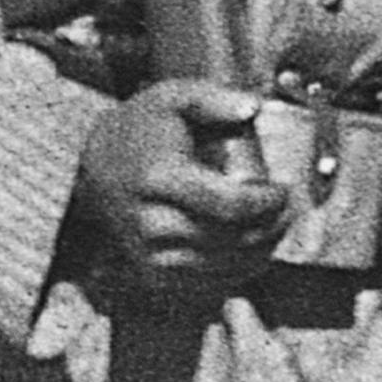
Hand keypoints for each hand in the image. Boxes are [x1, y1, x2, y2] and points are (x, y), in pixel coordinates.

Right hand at [73, 76, 291, 309]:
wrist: (93, 169)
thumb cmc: (143, 130)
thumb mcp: (172, 97)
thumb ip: (213, 97)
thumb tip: (253, 107)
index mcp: (158, 177)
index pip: (229, 205)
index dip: (267, 203)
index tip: (283, 191)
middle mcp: (149, 222)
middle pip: (231, 239)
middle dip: (272, 226)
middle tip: (287, 209)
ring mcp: (149, 255)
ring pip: (224, 266)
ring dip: (261, 251)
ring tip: (276, 227)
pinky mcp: (153, 276)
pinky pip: (208, 284)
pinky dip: (239, 271)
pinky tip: (254, 251)